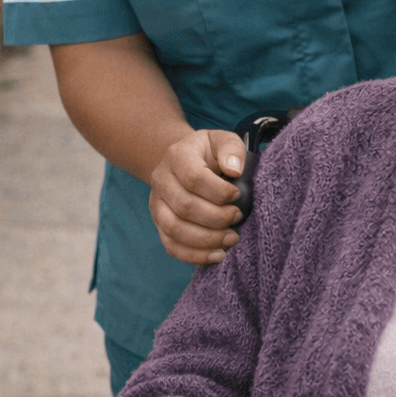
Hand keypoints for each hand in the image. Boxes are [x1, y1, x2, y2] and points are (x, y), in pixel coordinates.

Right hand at [148, 129, 246, 264]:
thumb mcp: (223, 140)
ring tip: (231, 239)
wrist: (186, 162)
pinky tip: (217, 255)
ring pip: (175, 229)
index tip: (237, 195)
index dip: (219, 191)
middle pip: (184, 207)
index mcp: (177, 155)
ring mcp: (157, 204)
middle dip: (216, 218)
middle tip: (238, 218)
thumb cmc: (210, 153)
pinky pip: (171, 246)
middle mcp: (161, 179)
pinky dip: (194, 255)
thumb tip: (234, 171)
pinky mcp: (159, 224)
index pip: (194, 178)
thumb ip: (232, 149)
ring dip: (206, 240)